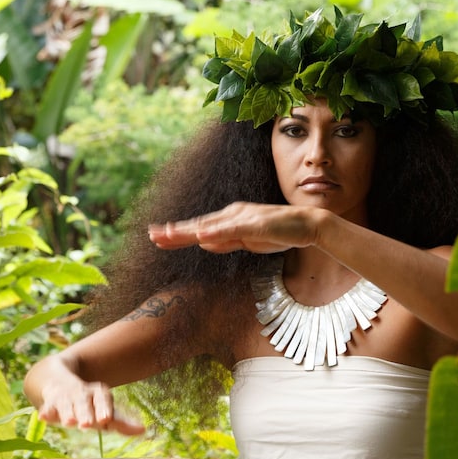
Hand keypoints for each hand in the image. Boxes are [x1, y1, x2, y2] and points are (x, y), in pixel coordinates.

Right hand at [37, 380, 145, 435]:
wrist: (58, 384)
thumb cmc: (87, 405)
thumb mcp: (103, 412)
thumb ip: (120, 423)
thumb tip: (143, 431)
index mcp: (97, 393)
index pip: (102, 397)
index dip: (103, 407)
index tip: (105, 419)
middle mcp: (80, 393)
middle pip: (83, 400)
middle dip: (85, 411)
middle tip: (87, 424)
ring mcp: (64, 397)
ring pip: (66, 403)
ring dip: (67, 412)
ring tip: (70, 422)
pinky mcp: (49, 402)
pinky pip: (48, 406)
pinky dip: (46, 410)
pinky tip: (44, 416)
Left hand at [148, 202, 322, 253]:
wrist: (306, 225)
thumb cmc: (277, 233)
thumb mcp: (246, 242)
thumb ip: (225, 241)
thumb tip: (203, 243)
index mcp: (228, 220)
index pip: (198, 228)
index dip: (177, 234)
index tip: (157, 237)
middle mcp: (231, 215)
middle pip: (198, 226)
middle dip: (174, 232)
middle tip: (151, 235)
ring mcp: (242, 218)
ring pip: (209, 226)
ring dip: (188, 231)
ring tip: (167, 235)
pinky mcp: (255, 224)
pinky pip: (232, 230)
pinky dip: (216, 233)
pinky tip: (202, 237)